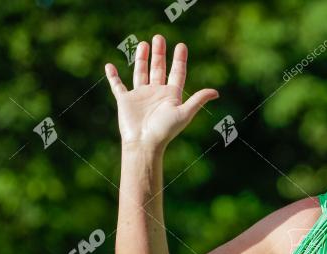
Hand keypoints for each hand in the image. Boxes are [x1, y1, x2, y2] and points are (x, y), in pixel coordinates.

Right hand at [105, 34, 218, 148]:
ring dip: (142, 59)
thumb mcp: (184, 113)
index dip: (180, 60)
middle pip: (159, 68)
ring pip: (141, 72)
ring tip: (143, 44)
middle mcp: (156, 93)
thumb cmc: (165, 129)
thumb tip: (216, 92)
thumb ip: (198, 100)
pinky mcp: (125, 99)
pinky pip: (117, 85)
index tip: (181, 46)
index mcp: (171, 95)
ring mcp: (141, 95)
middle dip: (159, 53)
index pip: (177, 73)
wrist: (144, 142)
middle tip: (159, 37)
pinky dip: (113, 76)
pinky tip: (110, 66)